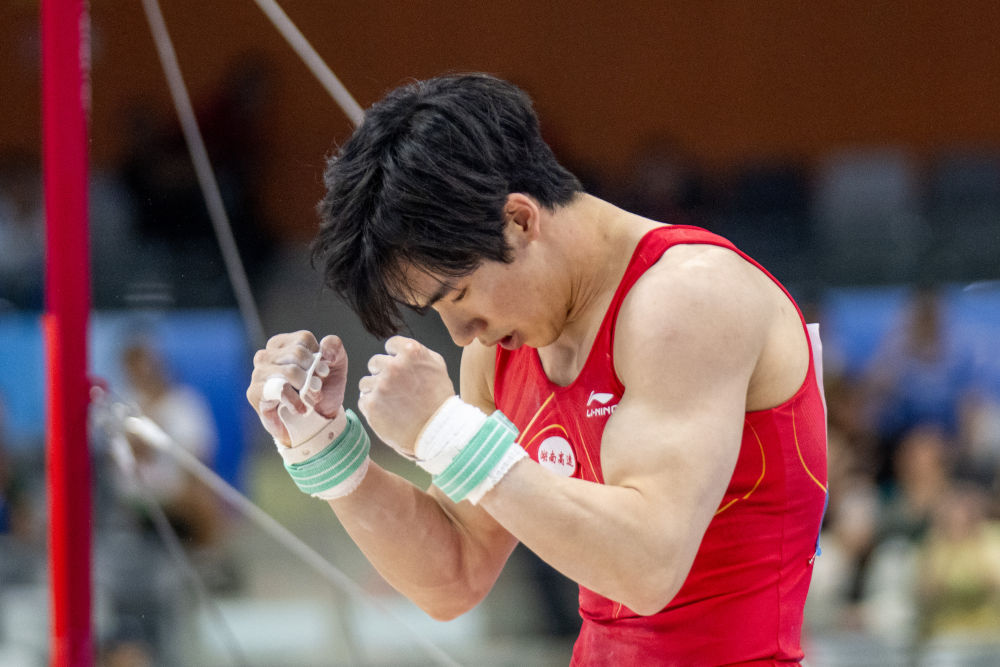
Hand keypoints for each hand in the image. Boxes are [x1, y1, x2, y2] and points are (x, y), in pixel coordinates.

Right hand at [247, 331, 348, 443]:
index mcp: (284, 344)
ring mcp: (258, 373)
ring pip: (289, 371)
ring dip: (306, 388)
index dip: (319, 356)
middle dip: (313, 374)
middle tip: (318, 389)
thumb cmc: (322, 389)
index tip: (323, 371)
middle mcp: (267, 355)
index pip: (303, 339)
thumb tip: (324, 346)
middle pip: (297, 354)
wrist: (315, 420)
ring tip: (311, 399)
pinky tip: (300, 408)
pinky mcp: (255, 392)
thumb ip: (334, 348)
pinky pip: (279, 390)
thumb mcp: (336, 365)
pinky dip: (295, 400)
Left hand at [357, 336, 454, 455]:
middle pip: (375, 362)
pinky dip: (373, 406)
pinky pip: (363, 399)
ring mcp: (380, 386)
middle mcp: (393, 366)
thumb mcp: (437, 365)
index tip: (401, 369)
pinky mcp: (371, 404)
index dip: (396, 357)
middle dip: (384, 373)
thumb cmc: (440, 400)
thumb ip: (417, 352)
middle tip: (397, 388)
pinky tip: (388, 411)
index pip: (390, 345)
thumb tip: (399, 350)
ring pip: (366, 382)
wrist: (437, 430)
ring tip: (392, 402)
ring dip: (376, 390)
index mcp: (411, 352)